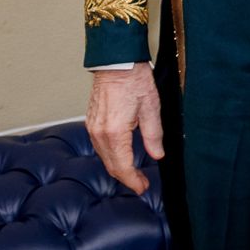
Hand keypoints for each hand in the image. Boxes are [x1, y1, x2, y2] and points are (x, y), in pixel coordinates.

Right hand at [87, 63, 163, 195]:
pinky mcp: (91, 121)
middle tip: (140, 184)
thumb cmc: (135, 80)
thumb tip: (158, 155)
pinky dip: (110, 156)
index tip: (143, 188)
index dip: (133, 181)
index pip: (123, 166)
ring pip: (104, 157)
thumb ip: (154, 135)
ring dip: (117, 168)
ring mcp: (92, 127)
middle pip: (111, 165)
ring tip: (133, 173)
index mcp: (115, 132)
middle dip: (126, 178)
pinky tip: (121, 156)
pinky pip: (99, 146)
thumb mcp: (151, 108)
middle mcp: (99, 132)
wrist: (116, 62)